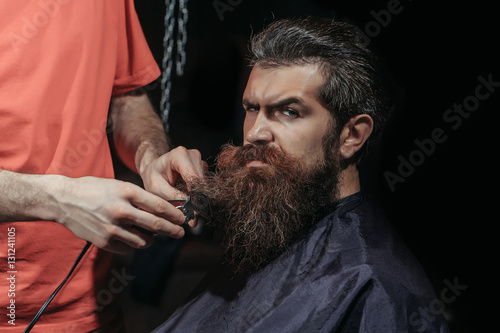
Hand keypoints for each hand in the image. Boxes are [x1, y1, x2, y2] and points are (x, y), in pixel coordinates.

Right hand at [54, 176, 186, 253]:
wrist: (63, 200)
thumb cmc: (94, 189)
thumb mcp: (118, 185)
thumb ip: (138, 197)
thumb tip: (162, 210)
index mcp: (126, 192)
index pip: (159, 206)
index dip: (174, 214)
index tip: (182, 219)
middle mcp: (121, 210)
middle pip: (156, 225)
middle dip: (172, 230)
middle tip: (180, 233)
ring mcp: (112, 228)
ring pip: (144, 241)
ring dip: (152, 239)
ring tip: (152, 235)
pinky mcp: (104, 241)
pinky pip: (128, 248)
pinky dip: (133, 244)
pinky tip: (132, 237)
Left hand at [138, 146, 206, 226]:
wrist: (155, 168)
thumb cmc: (153, 176)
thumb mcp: (156, 188)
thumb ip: (173, 198)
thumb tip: (191, 211)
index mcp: (179, 155)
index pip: (193, 177)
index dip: (195, 195)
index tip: (192, 210)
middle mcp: (193, 155)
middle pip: (201, 182)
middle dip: (196, 199)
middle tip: (190, 213)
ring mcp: (200, 161)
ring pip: (205, 185)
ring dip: (197, 197)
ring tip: (185, 203)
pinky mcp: (203, 168)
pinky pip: (205, 185)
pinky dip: (198, 194)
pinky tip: (188, 196)